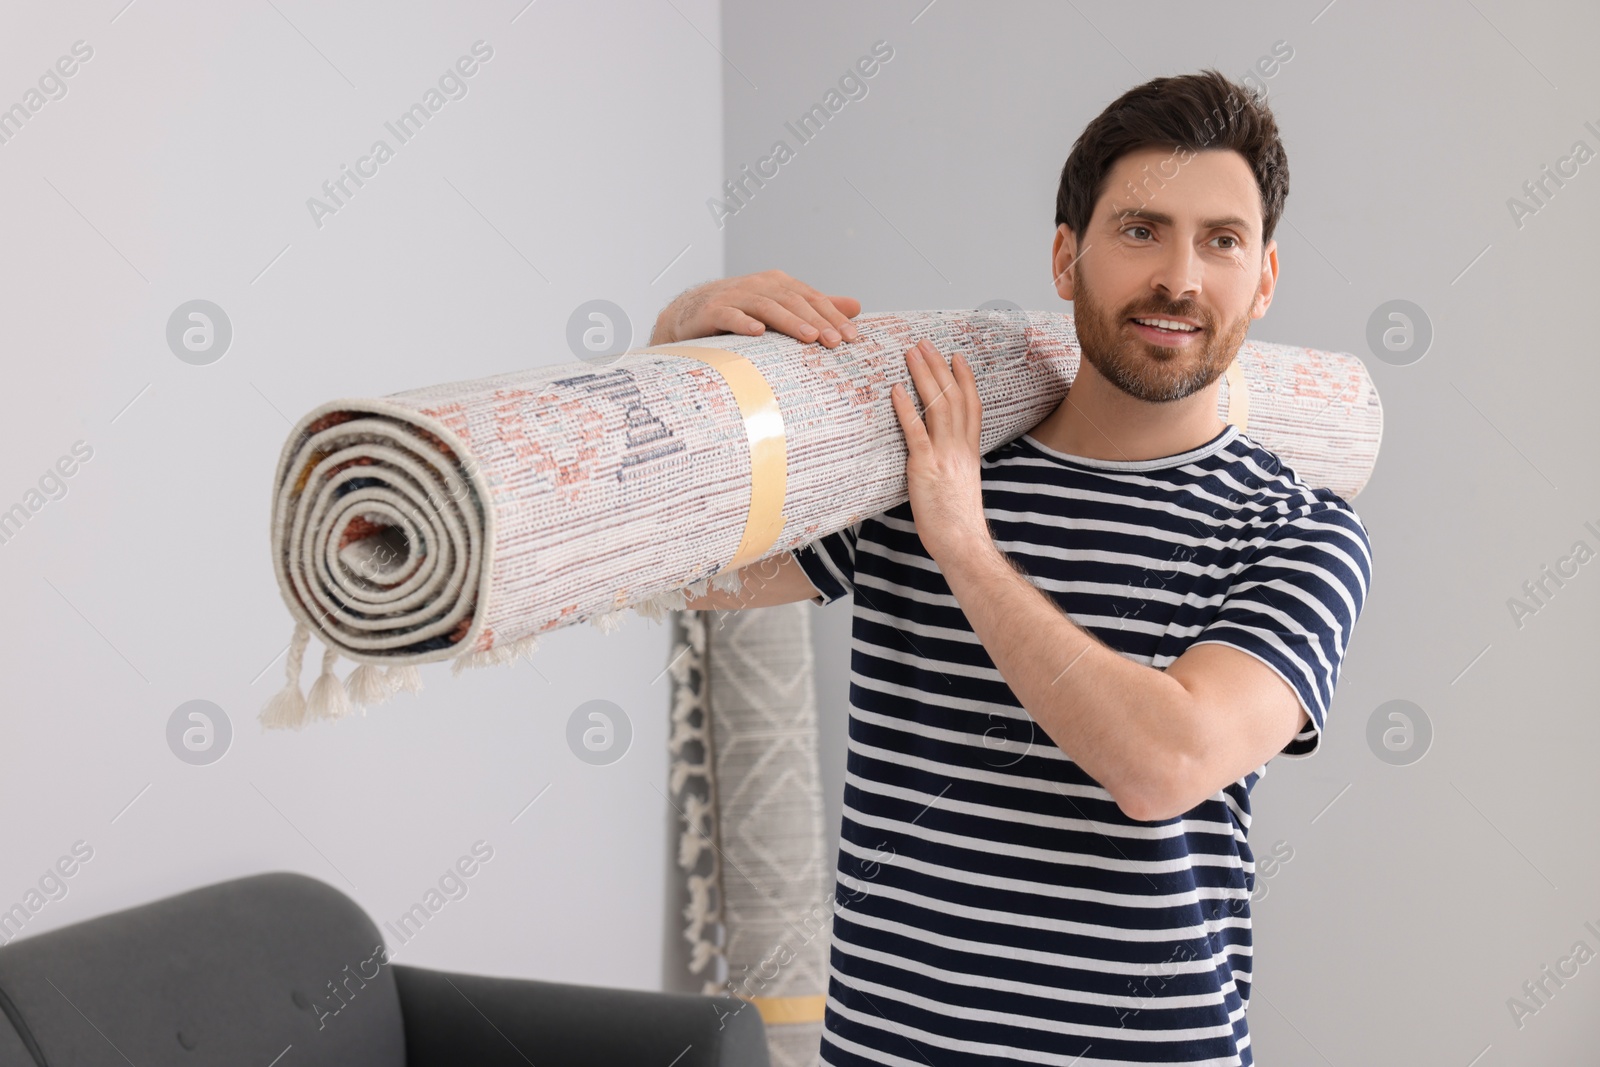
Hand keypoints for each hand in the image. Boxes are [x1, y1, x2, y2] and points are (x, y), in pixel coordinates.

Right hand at [650, 269, 860, 347]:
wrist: (688, 315)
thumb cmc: (740, 314)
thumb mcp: (780, 309)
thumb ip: (816, 308)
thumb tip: (856, 306)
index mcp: (778, 283)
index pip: (811, 298)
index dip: (832, 315)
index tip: (852, 337)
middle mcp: (759, 285)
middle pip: (793, 301)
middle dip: (817, 321)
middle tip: (835, 342)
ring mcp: (735, 296)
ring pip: (767, 307)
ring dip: (789, 321)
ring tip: (809, 337)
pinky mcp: (712, 310)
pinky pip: (730, 315)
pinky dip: (743, 322)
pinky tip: (758, 333)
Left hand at [890, 339, 991, 562]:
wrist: (962, 542)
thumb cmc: (957, 520)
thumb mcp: (960, 484)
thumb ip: (951, 463)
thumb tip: (937, 453)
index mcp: (970, 450)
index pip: (972, 405)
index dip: (965, 377)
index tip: (956, 355)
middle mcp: (960, 447)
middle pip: (953, 396)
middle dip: (938, 366)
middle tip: (923, 343)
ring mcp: (944, 455)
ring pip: (938, 405)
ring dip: (924, 376)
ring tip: (911, 354)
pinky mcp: (925, 467)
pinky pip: (916, 432)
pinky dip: (907, 409)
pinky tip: (897, 390)